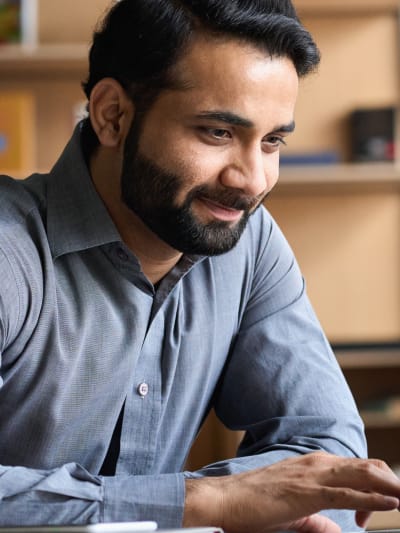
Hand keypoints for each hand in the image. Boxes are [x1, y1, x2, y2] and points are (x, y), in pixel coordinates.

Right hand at [183, 451, 399, 532]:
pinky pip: (349, 493)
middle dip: (393, 481)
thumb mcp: (293, 513)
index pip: (358, 469)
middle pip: (369, 467)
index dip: (377, 487)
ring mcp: (314, 474)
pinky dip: (375, 498)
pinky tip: (393, 504)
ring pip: (365, 474)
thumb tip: (336, 530)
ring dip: (392, 486)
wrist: (226, 499)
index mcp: (314, 466)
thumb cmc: (254, 506)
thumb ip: (317, 521)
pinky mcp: (309, 491)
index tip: (374, 514)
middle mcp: (318, 464)